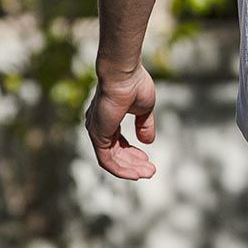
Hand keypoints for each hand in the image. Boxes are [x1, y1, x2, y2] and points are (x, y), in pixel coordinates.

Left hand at [85, 65, 157, 180]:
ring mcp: (97, 131)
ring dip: (130, 169)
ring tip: (148, 173)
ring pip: (112, 160)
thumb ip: (144, 125)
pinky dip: (122, 169)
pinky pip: (107, 161)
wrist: (123, 74)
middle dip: (133, 163)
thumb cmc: (133, 84)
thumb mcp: (144, 109)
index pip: (117, 141)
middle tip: (150, 170)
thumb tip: (148, 142)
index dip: (132, 152)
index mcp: (108, 118)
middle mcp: (99, 126)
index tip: (147, 158)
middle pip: (115, 153)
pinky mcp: (97, 136)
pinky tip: (136, 173)